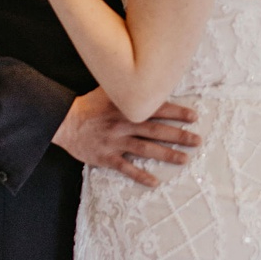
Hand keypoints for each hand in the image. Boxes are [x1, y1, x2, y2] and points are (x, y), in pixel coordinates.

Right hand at [52, 87, 199, 187]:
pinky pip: (126, 168)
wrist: (63, 121)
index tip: (193, 117)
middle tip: (197, 140)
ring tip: (184, 159)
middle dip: (179, 135)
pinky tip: (154, 182)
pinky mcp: (106, 157)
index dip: (176, 113)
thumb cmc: (87, 105)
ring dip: (167, 154)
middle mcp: (123, 124)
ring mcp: (115, 141)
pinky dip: (140, 175)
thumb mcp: (106, 90)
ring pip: (146, 149)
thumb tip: (144, 77)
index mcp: (125, 107)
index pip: (156, 109)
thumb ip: (125, 88)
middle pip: (156, 130)